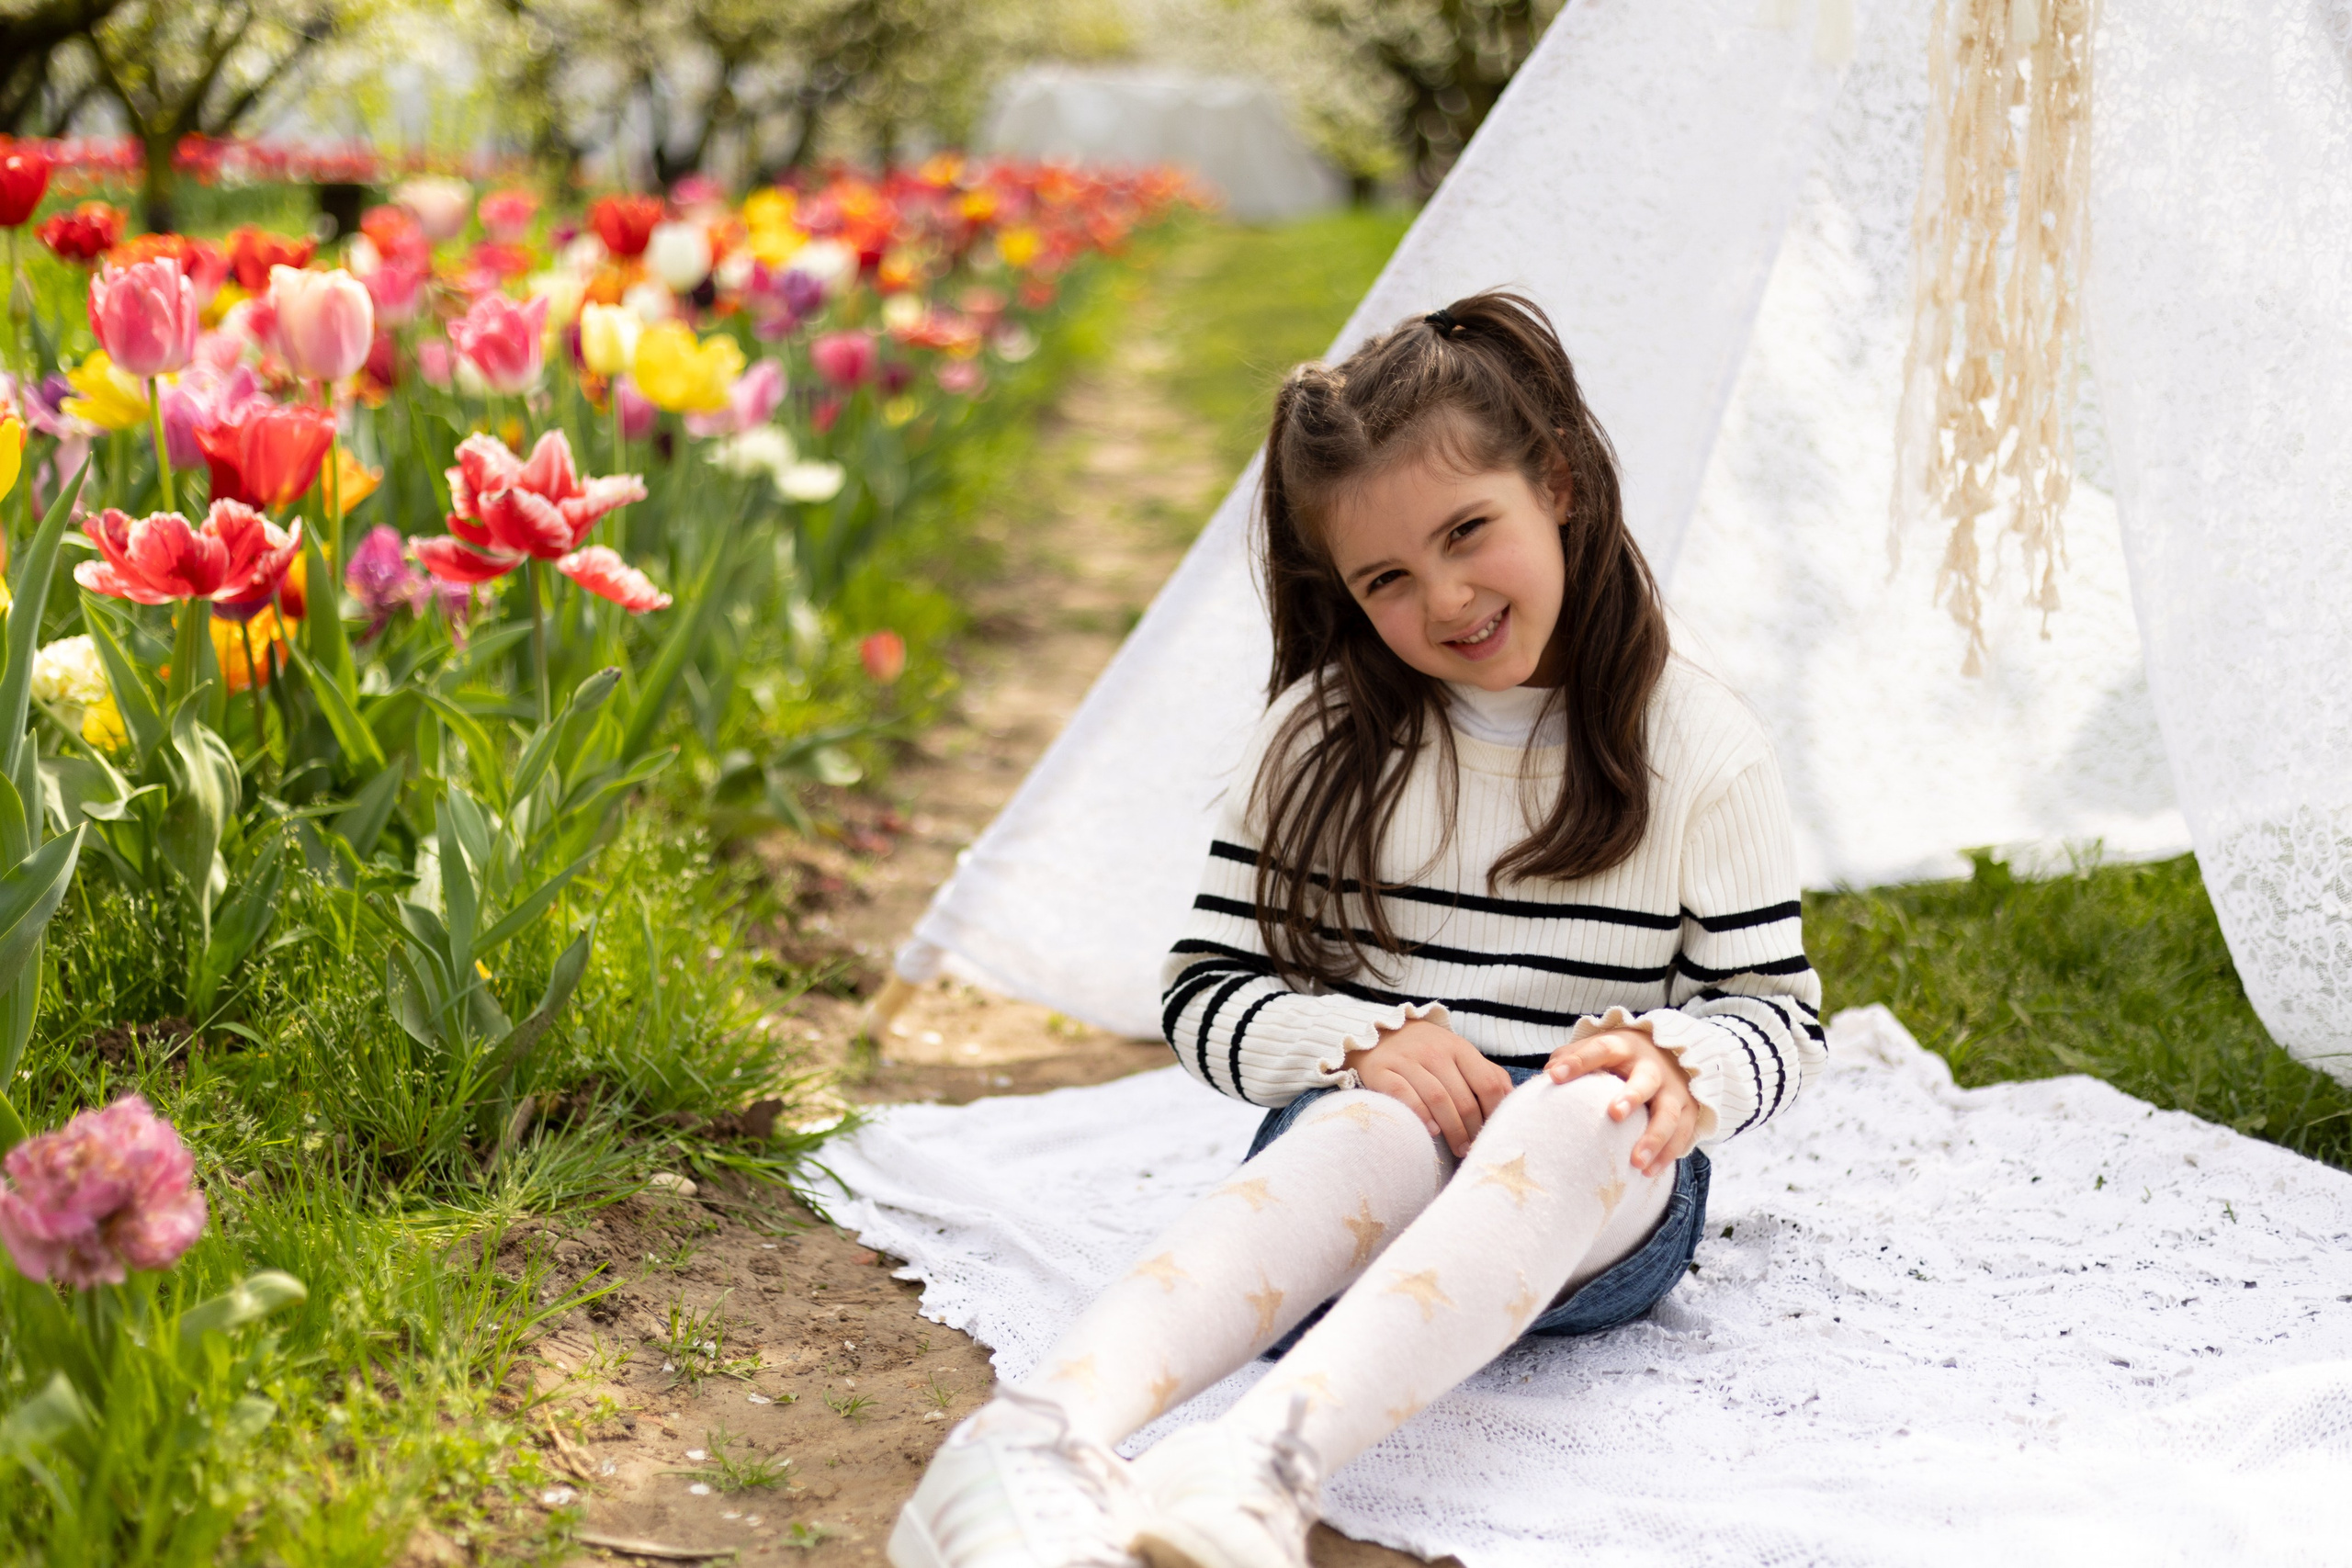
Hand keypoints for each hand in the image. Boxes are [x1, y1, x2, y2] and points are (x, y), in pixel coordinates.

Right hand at [1344, 1019, 1513, 1156]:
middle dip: (1472, 1129)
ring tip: (1458, 1148)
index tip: (1494, 1132)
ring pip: (1437, 1098)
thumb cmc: (1427, 1051)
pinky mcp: (1382, 1070)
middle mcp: (1434, 1051)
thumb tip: (1512, 1101)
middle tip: (1474, 1149)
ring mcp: (1407, 1060)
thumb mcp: (1459, 1054)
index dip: (1495, 1112)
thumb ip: (1486, 1074)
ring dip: (1452, 1129)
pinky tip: (1431, 1131)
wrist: (1379, 1031)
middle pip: (1463, 1097)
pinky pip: (1405, 1094)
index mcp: (1459, 1048)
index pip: (1487, 1083)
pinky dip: (1420, 1114)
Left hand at [1545, 1027, 1698, 1177]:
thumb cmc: (1620, 1059)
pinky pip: (1682, 1134)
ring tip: (1636, 1163)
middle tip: (1614, 1114)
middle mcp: (1652, 1068)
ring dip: (1654, 1138)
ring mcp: (1674, 1090)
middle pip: (1645, 1080)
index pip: (1601, 1050)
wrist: (1670, 1055)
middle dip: (1632, 1096)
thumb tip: (1547, 1075)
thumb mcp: (1599, 1050)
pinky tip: (1648, 1172)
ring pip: (1669, 1114)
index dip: (1579, 1061)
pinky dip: (1667, 1154)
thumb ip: (1572, 1058)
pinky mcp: (1689, 1110)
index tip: (1555, 1076)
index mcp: (1624, 1048)